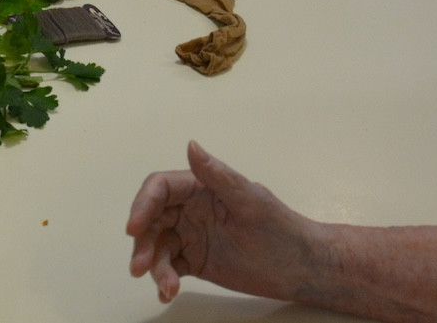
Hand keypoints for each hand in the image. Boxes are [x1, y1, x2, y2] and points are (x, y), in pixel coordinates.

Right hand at [126, 141, 321, 303]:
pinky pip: (170, 268)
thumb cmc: (281, 228)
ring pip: (158, 247)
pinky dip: (164, 279)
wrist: (302, 268)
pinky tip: (169, 292)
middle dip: (143, 243)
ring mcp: (191, 236)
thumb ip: (217, 176)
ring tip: (166, 287)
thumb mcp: (250, 200)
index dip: (143, 205)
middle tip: (139, 267)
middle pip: (152, 220)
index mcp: (201, 187)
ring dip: (154, 266)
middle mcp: (190, 210)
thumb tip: (191, 145)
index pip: (161, 189)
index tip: (135, 228)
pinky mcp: (195, 261)